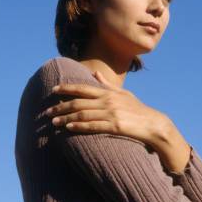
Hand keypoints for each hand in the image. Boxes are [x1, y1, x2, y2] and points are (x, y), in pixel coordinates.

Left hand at [45, 71, 168, 146]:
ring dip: (66, 118)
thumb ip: (107, 85)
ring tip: (54, 121)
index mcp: (108, 93)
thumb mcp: (123, 94)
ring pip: (83, 115)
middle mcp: (107, 101)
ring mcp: (111, 114)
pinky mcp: (115, 126)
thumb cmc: (138, 110)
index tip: (53, 90)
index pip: (83, 88)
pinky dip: (79, 126)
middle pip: (79, 103)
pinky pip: (93, 126)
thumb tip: (95, 74)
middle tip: (47, 112)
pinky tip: (69, 128)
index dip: (67, 88)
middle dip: (61, 107)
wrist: (153, 124)